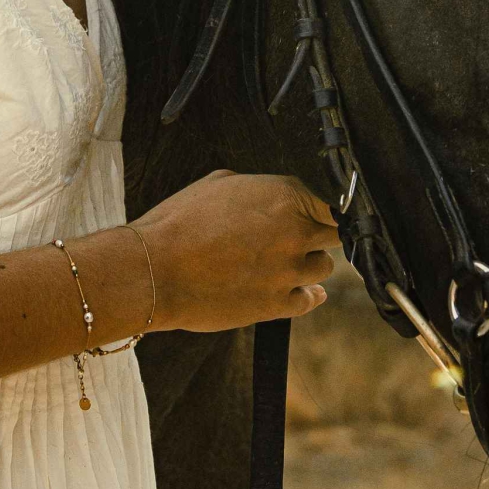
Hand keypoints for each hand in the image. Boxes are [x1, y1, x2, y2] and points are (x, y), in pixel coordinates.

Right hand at [131, 171, 337, 332]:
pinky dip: (307, 295)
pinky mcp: (277, 304)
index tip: (316, 214)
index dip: (323, 208)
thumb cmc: (179, 222)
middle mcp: (295, 231)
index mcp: (284, 195)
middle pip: (334, 234)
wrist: (154, 271)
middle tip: (298, 237)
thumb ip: (257, 188)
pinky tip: (304, 291)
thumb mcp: (218, 184)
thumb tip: (269, 196)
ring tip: (285, 263)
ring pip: (324, 267)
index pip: (332, 201)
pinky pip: (309, 300)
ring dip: (308, 264)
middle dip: (318, 234)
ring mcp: (289, 270)